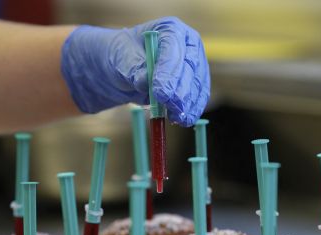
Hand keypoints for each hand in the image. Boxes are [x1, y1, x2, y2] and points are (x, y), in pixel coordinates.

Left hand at [61, 17, 209, 126]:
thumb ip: (134, 68)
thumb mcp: (122, 59)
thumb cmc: (123, 57)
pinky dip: (192, 109)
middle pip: (190, 67)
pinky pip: (199, 96)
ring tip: (177, 118)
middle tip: (171, 107)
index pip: (173, 47)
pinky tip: (183, 119)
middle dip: (181, 91)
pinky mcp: (195, 82)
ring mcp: (195, 63)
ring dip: (189, 103)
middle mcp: (187, 43)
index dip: (168, 71)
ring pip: (197, 84)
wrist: (125, 69)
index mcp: (169, 28)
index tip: (160, 92)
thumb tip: (146, 81)